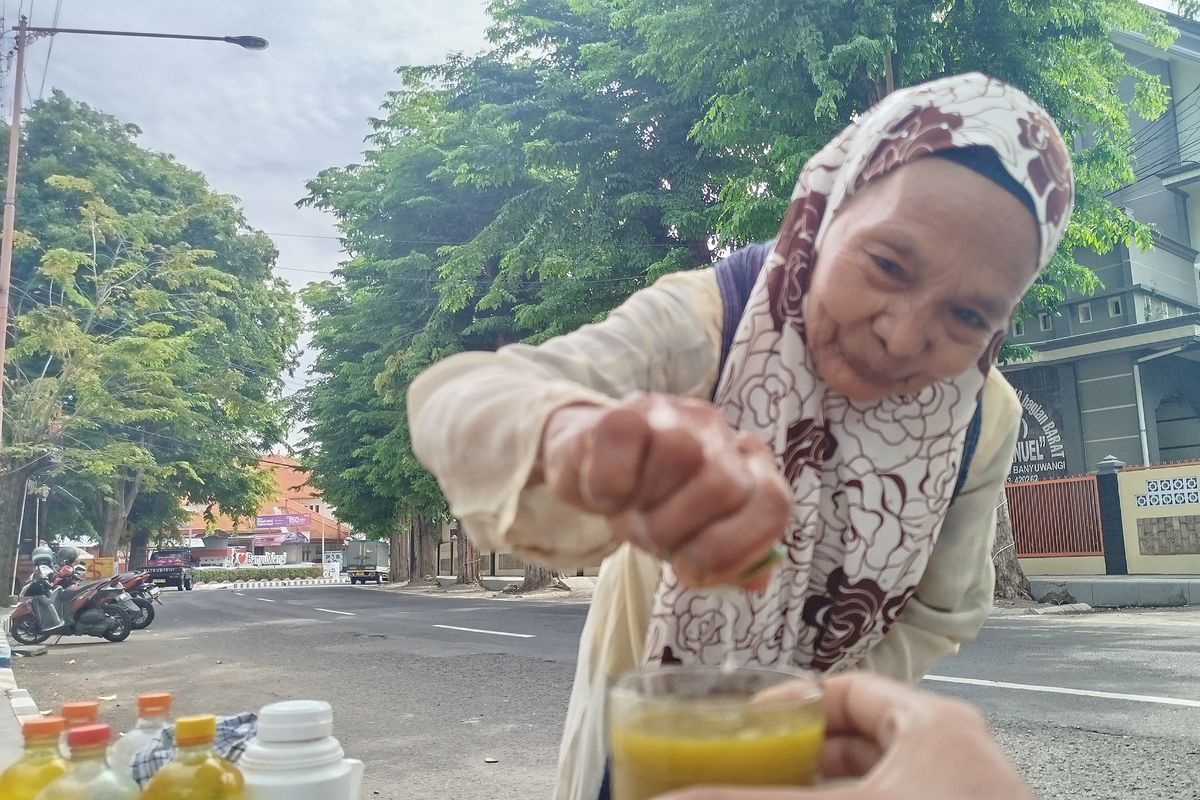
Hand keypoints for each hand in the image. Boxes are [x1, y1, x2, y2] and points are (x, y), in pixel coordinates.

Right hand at [535, 393, 789, 589]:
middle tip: (651, 535)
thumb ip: (729, 559)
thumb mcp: (690, 537)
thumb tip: (755, 579)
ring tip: (628, 509)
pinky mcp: (623, 412)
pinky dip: (609, 488)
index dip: (738, 549)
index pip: (773, 505)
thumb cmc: (647, 503)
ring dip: (645, 505)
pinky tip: (605, 493)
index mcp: (746, 465)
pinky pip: (625, 448)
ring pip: (679, 454)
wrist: (585, 464)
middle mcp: (717, 432)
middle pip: (726, 486)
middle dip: (680, 530)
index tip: (692, 570)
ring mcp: (672, 415)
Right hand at [654, 674, 1033, 799]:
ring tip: (779, 795)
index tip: (748, 724)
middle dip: (803, 754)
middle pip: (862, 736)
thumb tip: (678, 798)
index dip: (793, 704)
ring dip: (826, 787)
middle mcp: (954, 754)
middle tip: (753, 767)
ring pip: (880, 777)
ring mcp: (962, 792)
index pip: (849, 690)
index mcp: (933, 725)